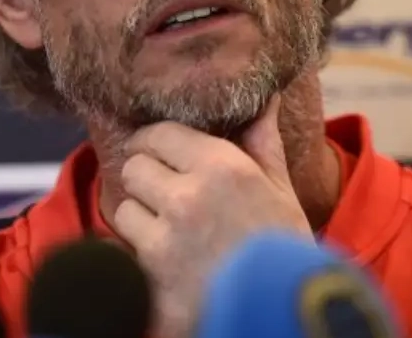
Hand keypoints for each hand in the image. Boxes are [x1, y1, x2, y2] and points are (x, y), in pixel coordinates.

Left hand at [112, 95, 312, 337]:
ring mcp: (163, 244)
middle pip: (133, 170)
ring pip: (124, 213)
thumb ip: (262, 143)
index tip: (154, 150)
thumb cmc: (287, 251)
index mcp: (220, 169)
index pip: (157, 135)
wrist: (286, 314)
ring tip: (172, 238)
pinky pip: (125, 257)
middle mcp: (185, 200)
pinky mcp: (150, 284)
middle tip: (166, 196)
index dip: (153, 142)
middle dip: (147, 181)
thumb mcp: (282, 192)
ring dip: (141, 223)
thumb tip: (265, 99)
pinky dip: (139, 262)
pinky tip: (168, 267)